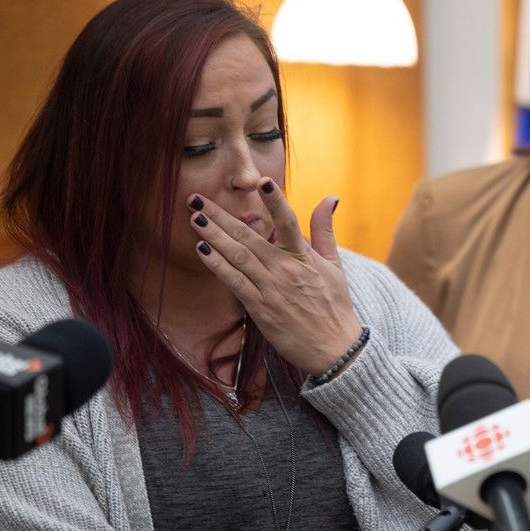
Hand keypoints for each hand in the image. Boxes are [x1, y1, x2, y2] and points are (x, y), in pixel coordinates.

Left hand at [187, 179, 362, 375]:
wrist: (334, 348)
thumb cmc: (335, 306)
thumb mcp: (335, 264)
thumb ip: (325, 229)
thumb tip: (330, 197)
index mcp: (304, 257)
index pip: (289, 222)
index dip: (275, 202)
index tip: (261, 182)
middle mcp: (285, 270)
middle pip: (249, 237)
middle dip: (221, 216)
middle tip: (197, 199)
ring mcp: (271, 289)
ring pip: (238, 257)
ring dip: (213, 236)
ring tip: (194, 218)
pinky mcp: (260, 309)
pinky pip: (235, 283)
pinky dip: (218, 266)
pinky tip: (202, 250)